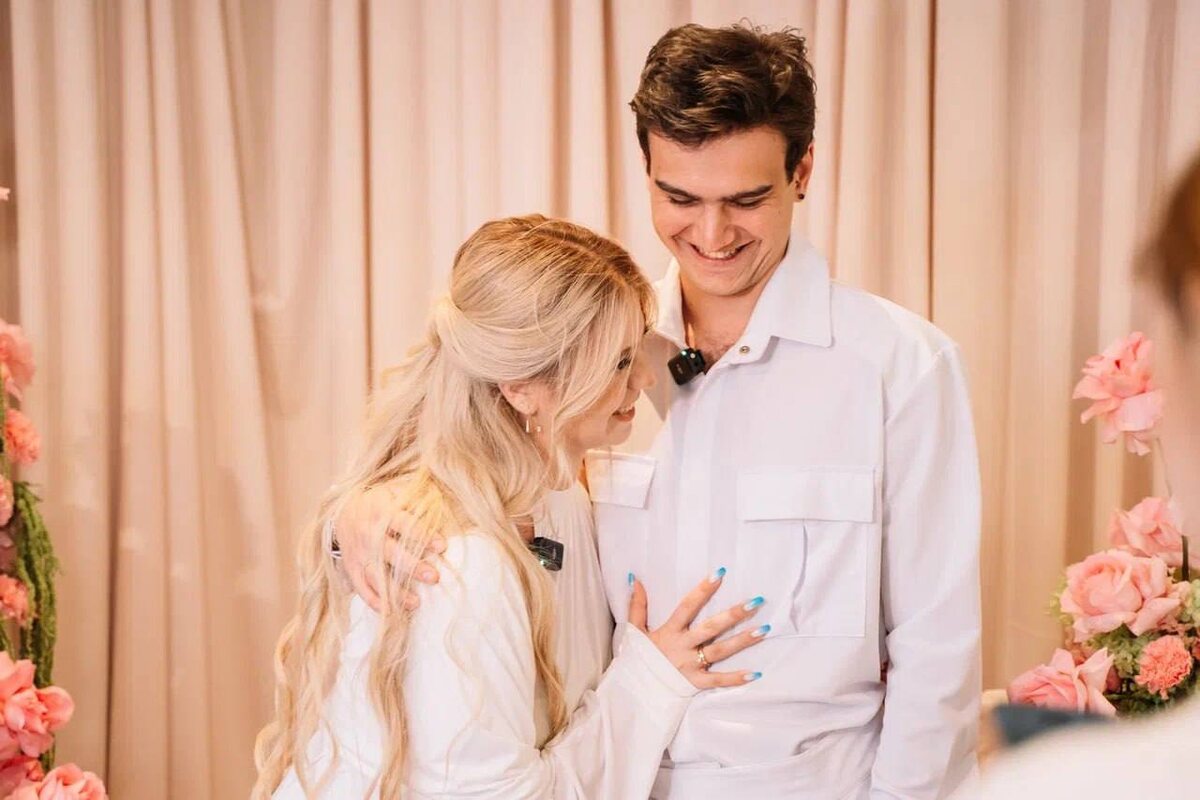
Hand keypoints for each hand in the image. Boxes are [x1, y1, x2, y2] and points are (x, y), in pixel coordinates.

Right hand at [334, 484, 446, 610]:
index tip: (442, 546)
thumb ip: (415, 499)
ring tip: (416, 603)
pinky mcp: (352, 569)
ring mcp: (359, 554)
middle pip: (391, 553)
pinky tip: (392, 612)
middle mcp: (369, 535)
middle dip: (413, 566)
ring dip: (395, 591)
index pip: (404, 524)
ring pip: (376, 575)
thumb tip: (442, 506)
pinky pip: (361, 588)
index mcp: (382, 512)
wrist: (342, 511)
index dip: (422, 535)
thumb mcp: (393, 492)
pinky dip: (374, 602)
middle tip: (434, 578)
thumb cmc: (379, 503)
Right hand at [627, 569, 767, 688]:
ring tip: (764, 629)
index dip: (703, 590)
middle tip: (756, 602)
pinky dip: (735, 679)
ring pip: (720, 651)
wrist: (632, 692)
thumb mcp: (634, 631)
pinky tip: (755, 674)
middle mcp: (682, 647)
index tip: (720, 573)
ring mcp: (690, 666)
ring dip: (742, 641)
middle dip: (733, 614)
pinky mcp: (695, 683)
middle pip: (711, 628)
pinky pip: (717, 681)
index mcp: (669, 631)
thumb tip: (636, 579)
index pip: (687, 606)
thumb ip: (637, 605)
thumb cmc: (636, 659)